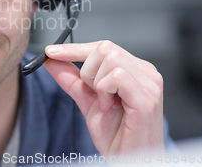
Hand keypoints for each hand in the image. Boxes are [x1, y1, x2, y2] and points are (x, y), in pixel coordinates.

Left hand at [43, 40, 163, 154]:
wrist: (129, 161)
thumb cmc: (117, 135)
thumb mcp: (87, 101)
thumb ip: (71, 79)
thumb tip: (51, 60)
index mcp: (135, 70)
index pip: (103, 46)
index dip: (74, 48)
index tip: (51, 51)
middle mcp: (146, 73)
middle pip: (105, 48)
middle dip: (88, 70)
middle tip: (93, 93)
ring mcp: (150, 84)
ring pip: (110, 58)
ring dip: (97, 83)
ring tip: (106, 103)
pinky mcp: (147, 98)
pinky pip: (116, 77)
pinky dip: (105, 91)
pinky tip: (110, 107)